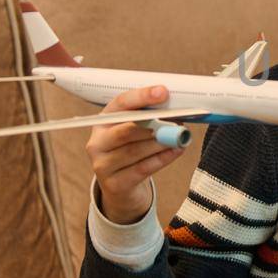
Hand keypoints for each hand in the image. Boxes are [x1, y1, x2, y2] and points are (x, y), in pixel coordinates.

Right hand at [86, 85, 182, 223]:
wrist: (121, 186)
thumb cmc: (132, 150)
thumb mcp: (135, 132)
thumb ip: (149, 118)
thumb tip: (176, 109)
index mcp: (103, 121)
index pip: (120, 103)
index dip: (142, 97)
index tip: (163, 92)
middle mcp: (97, 142)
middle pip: (126, 130)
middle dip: (154, 124)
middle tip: (177, 121)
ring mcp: (102, 165)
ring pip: (135, 150)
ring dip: (161, 143)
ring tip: (179, 137)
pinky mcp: (114, 184)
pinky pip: (142, 169)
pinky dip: (162, 158)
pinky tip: (176, 151)